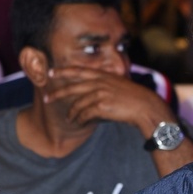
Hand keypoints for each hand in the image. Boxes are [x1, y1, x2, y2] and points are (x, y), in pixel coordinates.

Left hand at [44, 66, 169, 133]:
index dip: (63, 71)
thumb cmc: (136, 99)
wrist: (146, 107)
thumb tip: (95, 94)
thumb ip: (107, 86)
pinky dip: (80, 119)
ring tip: (69, 119)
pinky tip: (77, 123)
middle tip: (46, 98)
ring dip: (71, 113)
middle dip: (57, 93)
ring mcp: (100, 94)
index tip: (51, 72)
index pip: (78, 71)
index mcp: (103, 75)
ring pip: (78, 104)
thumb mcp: (120, 86)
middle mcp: (100, 82)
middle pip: (72, 87)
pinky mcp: (102, 106)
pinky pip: (85, 114)